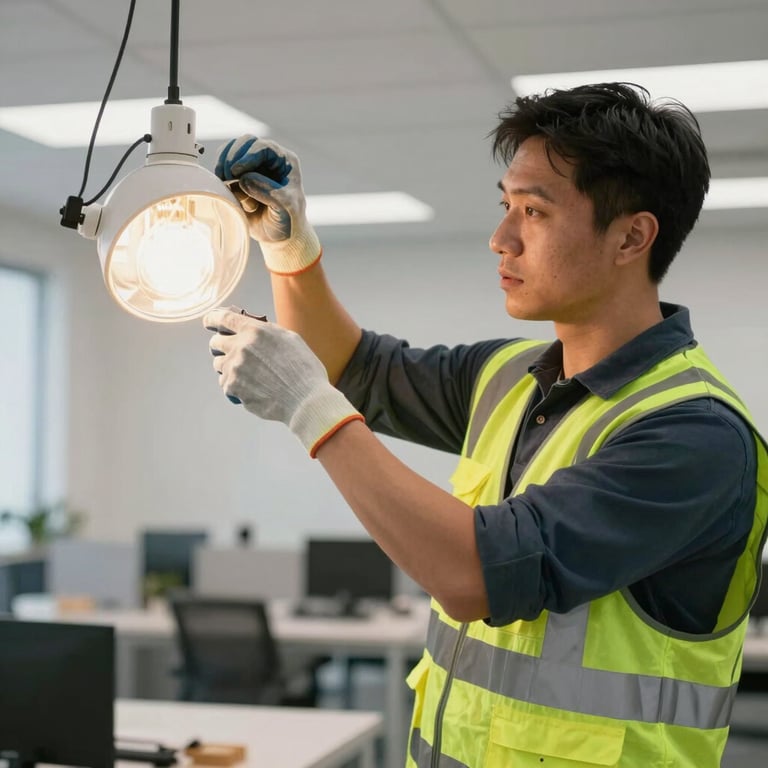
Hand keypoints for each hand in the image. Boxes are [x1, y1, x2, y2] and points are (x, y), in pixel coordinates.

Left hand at [204, 307, 362, 456]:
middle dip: (221, 346)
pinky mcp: (233, 388)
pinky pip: (225, 384)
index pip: (223, 318)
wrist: (305, 400)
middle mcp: (240, 347)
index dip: (212, 319)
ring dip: (228, 367)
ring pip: (219, 365)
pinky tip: (252, 389)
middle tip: (232, 353)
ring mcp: (234, 368)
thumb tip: (254, 331)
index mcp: (255, 331)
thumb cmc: (304, 370)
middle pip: (215, 342)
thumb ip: (267, 331)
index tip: (208, 322)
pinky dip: (234, 386)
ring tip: (248, 375)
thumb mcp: (290, 339)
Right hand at [215, 136, 321, 274]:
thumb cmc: (287, 220)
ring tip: (226, 184)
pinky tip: (226, 188)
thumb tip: (244, 179)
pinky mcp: (237, 175)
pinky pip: (223, 165)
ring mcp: (251, 165)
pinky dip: (220, 175)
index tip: (236, 172)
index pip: (264, 147)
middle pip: (245, 142)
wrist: (277, 235)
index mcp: (285, 161)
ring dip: (224, 166)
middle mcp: (268, 159)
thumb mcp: (285, 207)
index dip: (248, 156)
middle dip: (232, 158)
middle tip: (228, 178)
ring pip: (231, 151)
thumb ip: (268, 192)